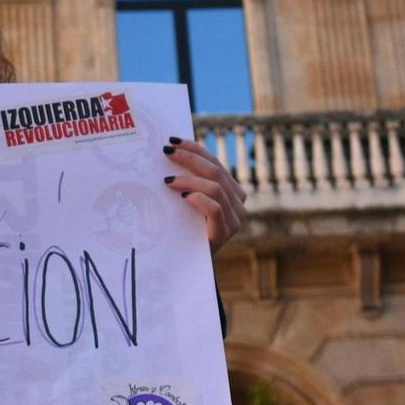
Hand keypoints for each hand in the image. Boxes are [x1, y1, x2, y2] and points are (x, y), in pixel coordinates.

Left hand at [162, 136, 245, 252]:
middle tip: (167, 152)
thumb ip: (190, 182)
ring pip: (216, 188)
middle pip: (215, 171)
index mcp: (231, 190)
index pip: (215, 162)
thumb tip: (169, 152)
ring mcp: (235, 218)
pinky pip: (215, 208)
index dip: (195, 149)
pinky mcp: (225, 232)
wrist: (189, 263)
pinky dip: (198, 198)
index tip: (173, 141)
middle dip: (189, 158)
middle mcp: (238, 202)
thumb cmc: (186, 228)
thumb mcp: (189, 201)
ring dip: (189, 179)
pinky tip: (183, 197)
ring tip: (168, 181)